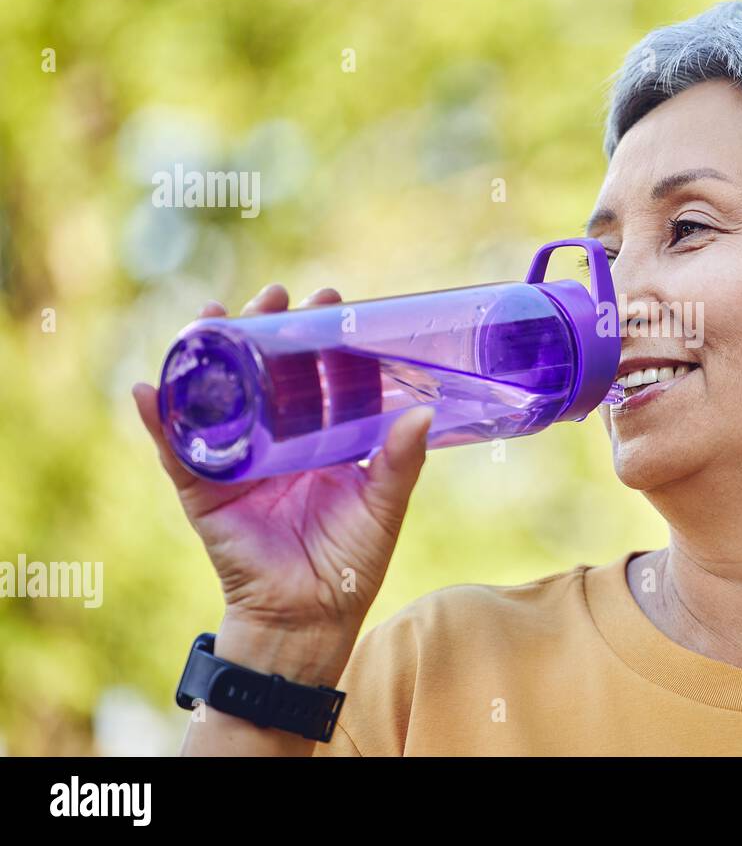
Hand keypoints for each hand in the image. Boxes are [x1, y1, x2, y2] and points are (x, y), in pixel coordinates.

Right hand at [133, 285, 433, 680]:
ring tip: (212, 316)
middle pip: (263, 372)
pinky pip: (176, 453)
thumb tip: (422, 411)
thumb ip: (400, 462)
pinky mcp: (204, 491)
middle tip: (275, 294)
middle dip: (263, 329)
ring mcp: (236, 462)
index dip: (318, 337)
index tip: (329, 300)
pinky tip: (148, 388)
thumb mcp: (382, 507)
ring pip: (218, 397)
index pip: (315, 374)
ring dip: (208, 354)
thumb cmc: (349, 563)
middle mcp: (275, 442)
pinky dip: (158, 421)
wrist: (309, 618)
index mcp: (319, 440)